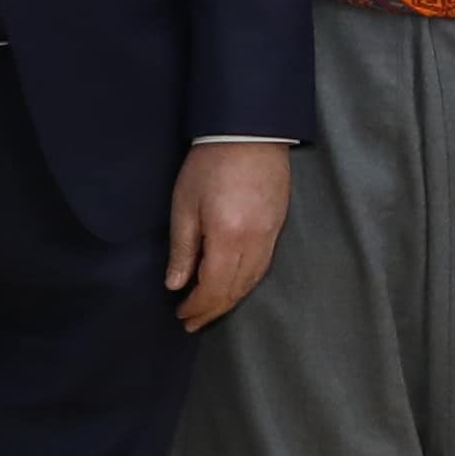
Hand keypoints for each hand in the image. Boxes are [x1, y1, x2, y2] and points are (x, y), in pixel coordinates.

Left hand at [166, 139, 293, 331]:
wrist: (249, 133)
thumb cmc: (209, 165)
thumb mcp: (184, 205)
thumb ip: (182, 249)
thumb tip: (176, 284)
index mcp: (228, 238)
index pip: (213, 287)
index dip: (197, 305)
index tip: (181, 315)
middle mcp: (254, 243)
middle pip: (235, 289)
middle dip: (212, 309)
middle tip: (192, 322)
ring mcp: (271, 236)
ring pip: (252, 281)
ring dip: (230, 299)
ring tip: (211, 310)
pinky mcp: (278, 226)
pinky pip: (263, 266)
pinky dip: (246, 283)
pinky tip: (234, 286)